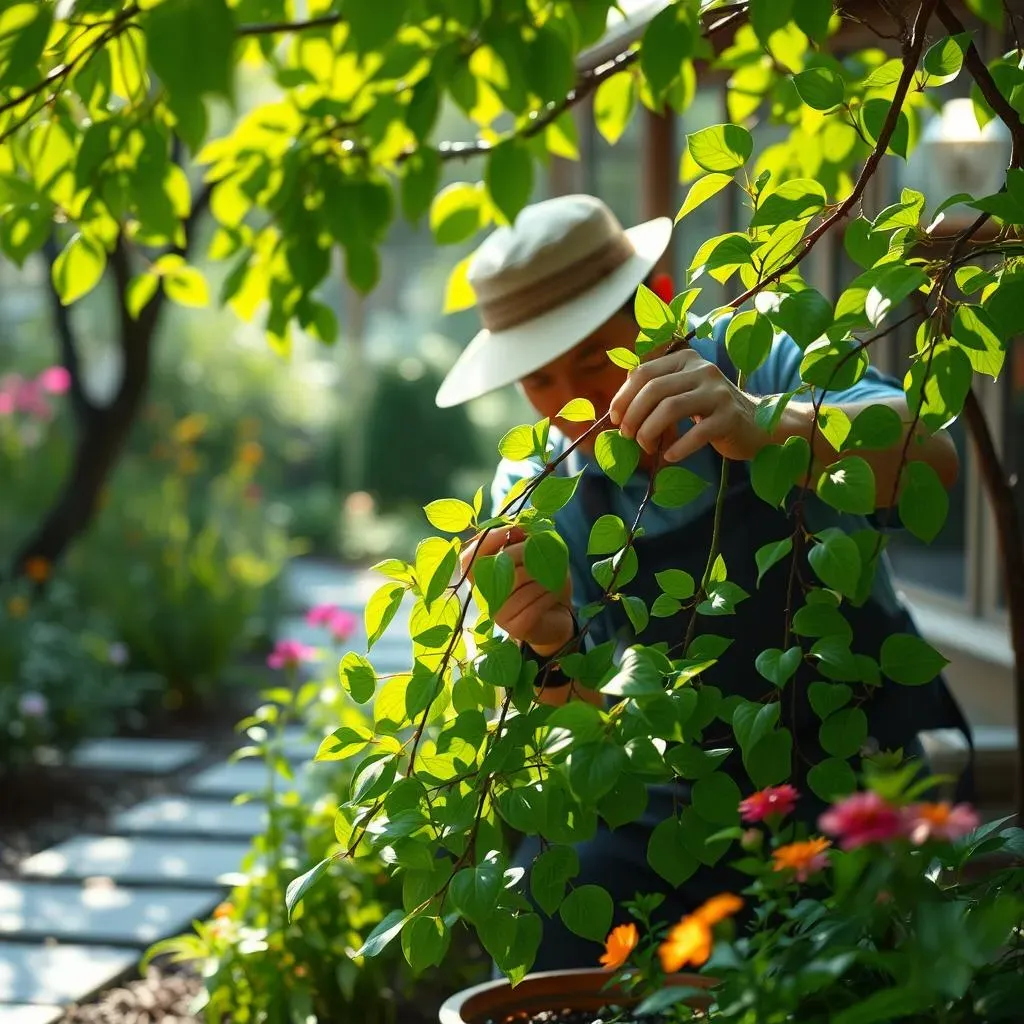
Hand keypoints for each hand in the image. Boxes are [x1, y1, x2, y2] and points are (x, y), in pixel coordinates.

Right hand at [459, 526, 574, 655]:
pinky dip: (549, 593)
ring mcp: (498, 615)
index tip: (511, 528)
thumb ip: (521, 540)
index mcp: (482, 578)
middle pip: (500, 564)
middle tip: (544, 553)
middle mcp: (485, 597)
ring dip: (542, 574)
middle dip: (526, 552)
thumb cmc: (542, 582)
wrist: (557, 617)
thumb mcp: (534, 557)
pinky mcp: (516, 628)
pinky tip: (553, 593)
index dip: (488, 540)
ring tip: (552, 576)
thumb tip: (515, 524)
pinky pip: (534, 601)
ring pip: (520, 582)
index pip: (469, 558)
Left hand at [608, 348, 764, 463]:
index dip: (623, 397)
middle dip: (633, 416)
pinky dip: (678, 447)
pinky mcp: (729, 417)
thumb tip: (618, 408)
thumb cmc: (710, 411)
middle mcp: (702, 369)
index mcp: (685, 359)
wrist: (756, 424)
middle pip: (654, 390)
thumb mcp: (683, 392)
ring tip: (647, 447)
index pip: (643, 372)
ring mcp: (718, 392)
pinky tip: (670, 456)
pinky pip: (696, 433)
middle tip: (628, 437)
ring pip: (670, 408)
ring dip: (650, 432)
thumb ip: (656, 392)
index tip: (615, 419)